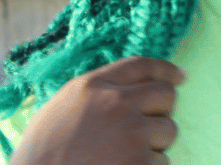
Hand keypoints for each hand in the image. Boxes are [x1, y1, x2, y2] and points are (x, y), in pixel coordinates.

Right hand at [8, 56, 185, 164]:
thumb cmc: (40, 158)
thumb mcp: (58, 112)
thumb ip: (94, 96)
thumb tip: (128, 89)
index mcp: (91, 87)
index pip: (141, 65)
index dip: (165, 70)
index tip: (180, 77)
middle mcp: (115, 102)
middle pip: (166, 93)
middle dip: (160, 111)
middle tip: (144, 130)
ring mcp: (131, 132)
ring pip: (168, 129)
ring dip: (153, 145)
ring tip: (122, 157)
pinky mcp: (141, 161)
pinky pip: (162, 161)